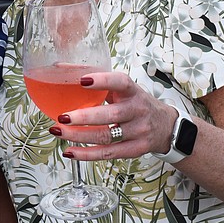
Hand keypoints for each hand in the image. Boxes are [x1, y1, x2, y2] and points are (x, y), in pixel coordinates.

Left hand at [47, 70, 175, 160]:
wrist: (165, 126)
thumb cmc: (136, 103)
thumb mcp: (123, 90)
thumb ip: (98, 81)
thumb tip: (62, 68)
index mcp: (133, 91)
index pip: (121, 82)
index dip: (102, 81)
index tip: (82, 80)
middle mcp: (137, 111)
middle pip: (111, 115)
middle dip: (84, 117)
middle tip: (62, 117)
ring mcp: (137, 132)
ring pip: (106, 136)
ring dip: (79, 136)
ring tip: (58, 131)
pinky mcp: (134, 150)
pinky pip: (107, 153)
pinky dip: (86, 154)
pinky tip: (70, 151)